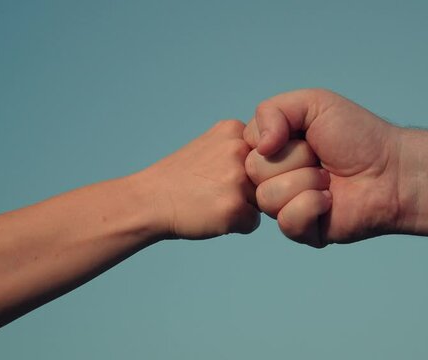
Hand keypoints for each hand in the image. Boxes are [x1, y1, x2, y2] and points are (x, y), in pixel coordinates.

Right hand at [133, 120, 259, 239]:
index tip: (222, 173)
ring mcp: (238, 178)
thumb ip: (242, 148)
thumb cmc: (181, 178)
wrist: (148, 200)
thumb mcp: (211, 145)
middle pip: (271, 178)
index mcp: (235, 129)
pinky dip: (236, 225)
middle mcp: (239, 149)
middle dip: (251, 188)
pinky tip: (212, 215)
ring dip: (245, 207)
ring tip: (213, 201)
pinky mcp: (235, 207)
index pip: (269, 155)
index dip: (250, 169)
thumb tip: (280, 161)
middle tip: (216, 189)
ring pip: (264, 201)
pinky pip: (253, 223)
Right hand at [244, 89, 404, 246]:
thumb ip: (272, 110)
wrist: (392, 168)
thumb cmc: (357, 134)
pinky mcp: (301, 230)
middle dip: (294, 158)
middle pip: (253, 170)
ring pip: (267, 197)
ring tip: (329, 179)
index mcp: (272, 149)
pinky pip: (286, 221)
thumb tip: (258, 147)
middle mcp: (274, 177)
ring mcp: (285, 205)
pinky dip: (312, 205)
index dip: (272, 138)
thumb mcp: (313, 103)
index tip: (303, 135)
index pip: (245, 145)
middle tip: (321, 158)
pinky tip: (331, 200)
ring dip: (306, 181)